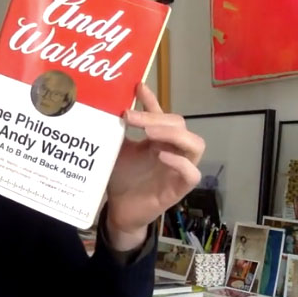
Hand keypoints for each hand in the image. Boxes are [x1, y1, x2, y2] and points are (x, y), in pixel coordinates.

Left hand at [106, 84, 204, 250]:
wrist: (119, 210)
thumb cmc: (121, 179)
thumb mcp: (116, 151)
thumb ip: (115, 133)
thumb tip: (102, 108)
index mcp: (158, 139)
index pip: (161, 114)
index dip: (151, 100)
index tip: (137, 86)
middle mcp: (172, 150)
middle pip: (179, 124)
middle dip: (156, 118)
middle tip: (130, 117)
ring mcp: (178, 169)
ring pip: (195, 145)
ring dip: (174, 134)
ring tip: (149, 133)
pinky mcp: (179, 189)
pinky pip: (192, 174)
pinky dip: (180, 162)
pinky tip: (162, 155)